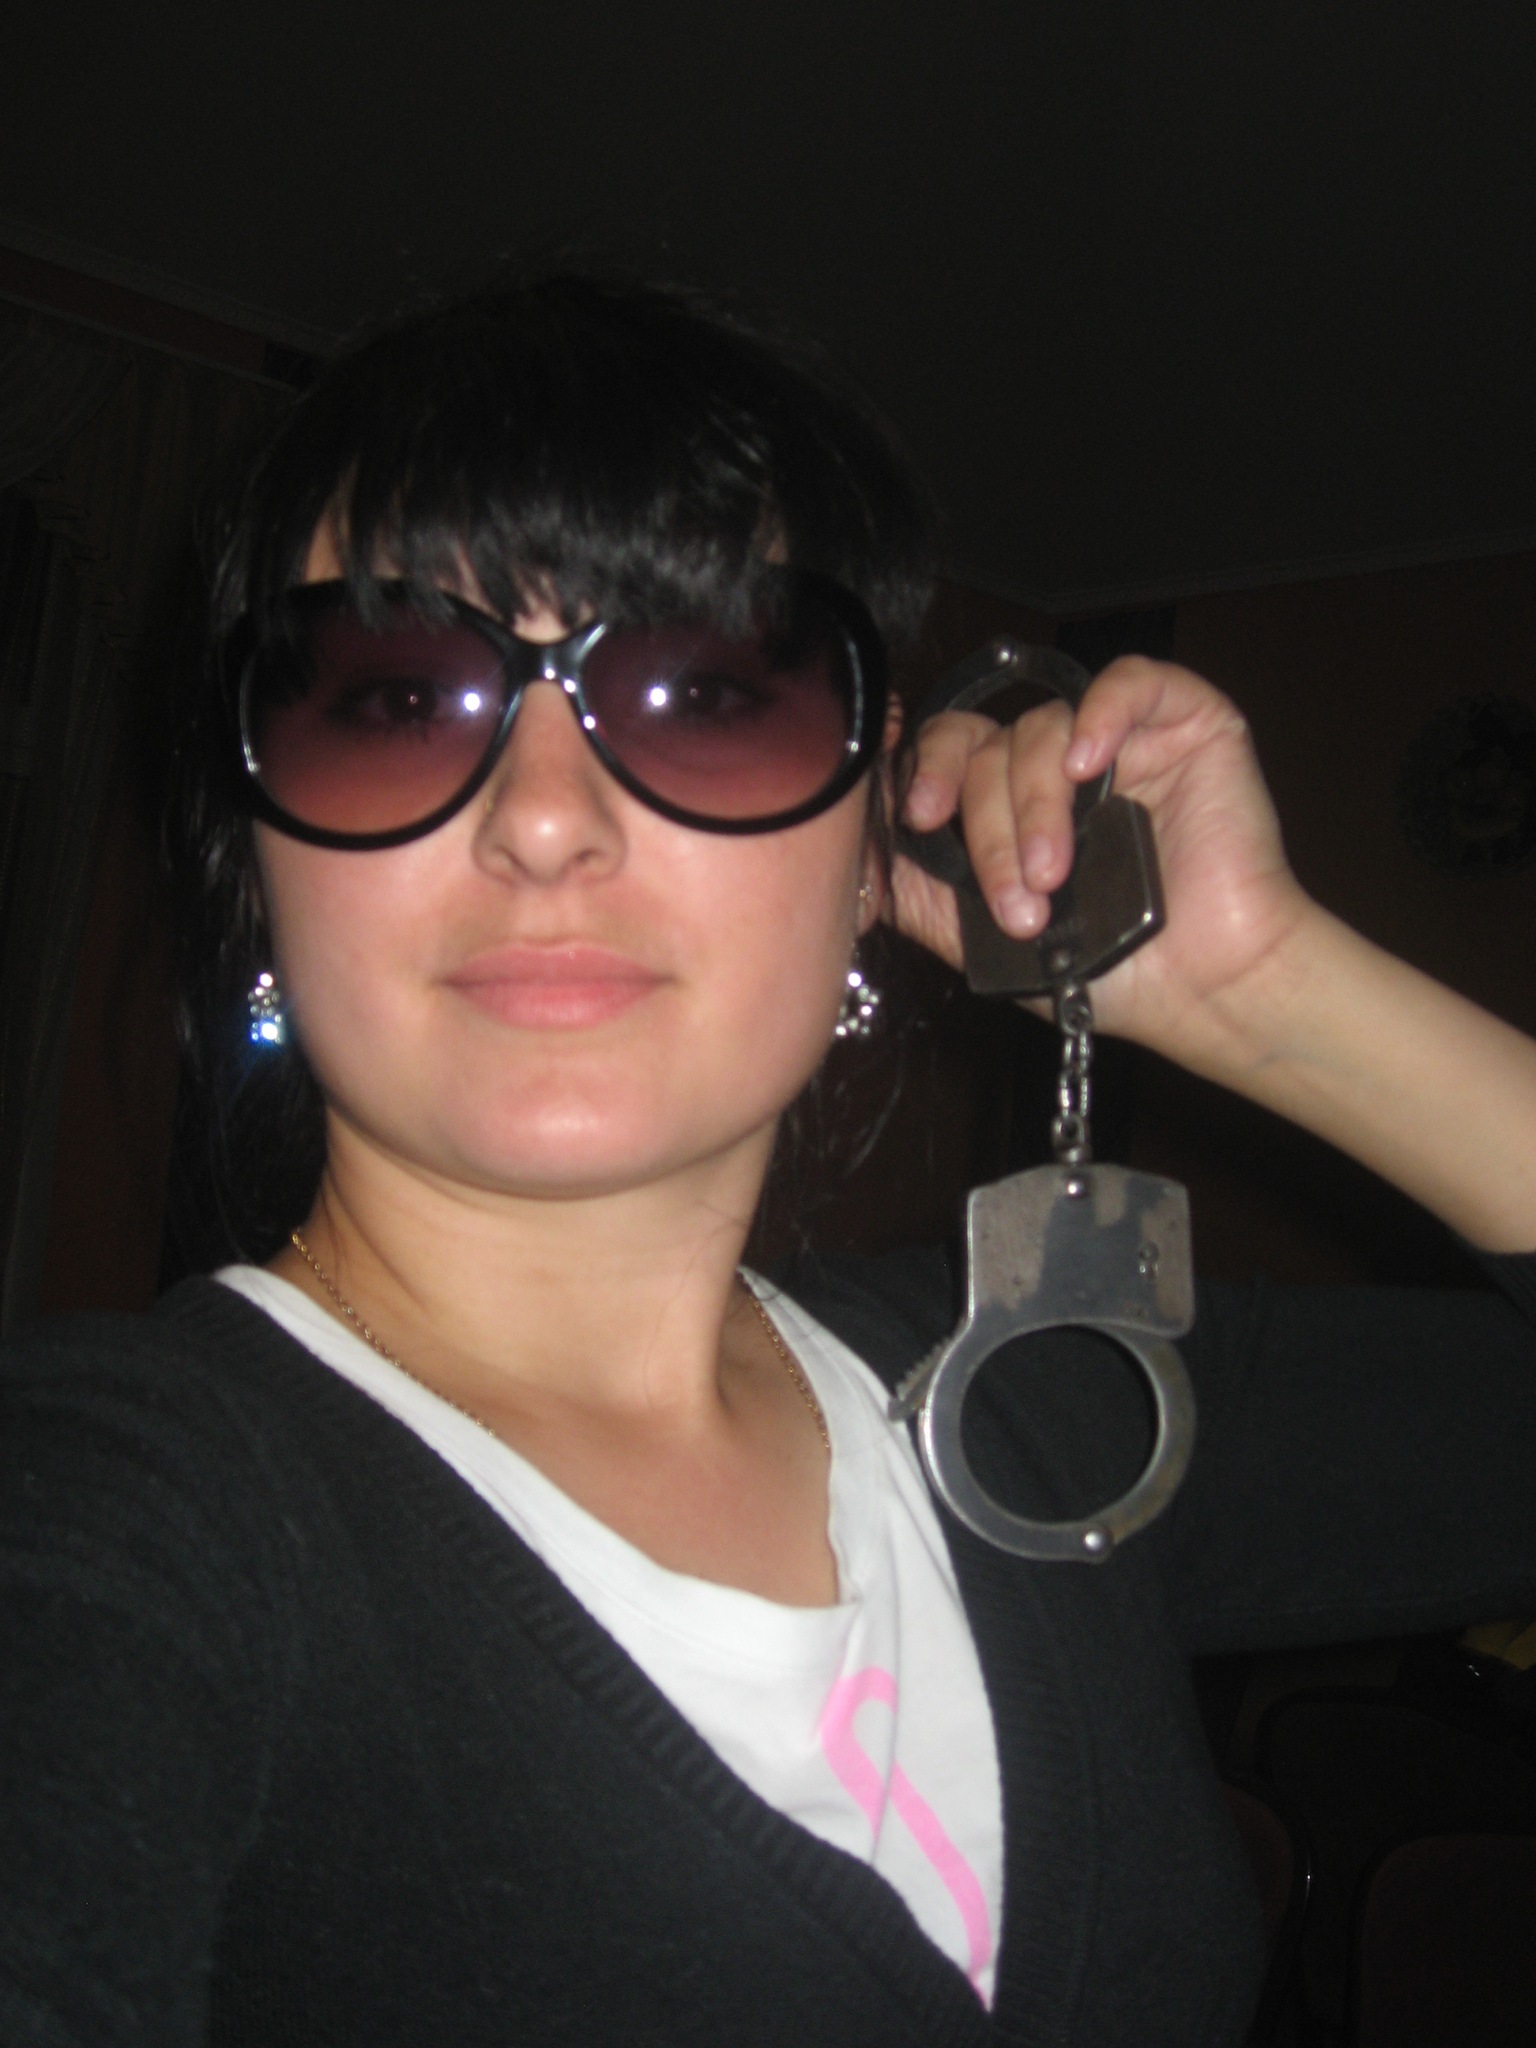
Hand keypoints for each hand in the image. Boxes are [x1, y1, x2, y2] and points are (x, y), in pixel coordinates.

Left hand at [886, 657, 1314, 1062]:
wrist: (1202, 989)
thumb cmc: (1105, 968)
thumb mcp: (982, 938)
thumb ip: (919, 890)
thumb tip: (852, 858)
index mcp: (1004, 804)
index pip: (944, 753)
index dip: (922, 773)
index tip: (919, 819)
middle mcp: (1054, 765)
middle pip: (984, 743)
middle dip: (983, 820)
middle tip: (1008, 892)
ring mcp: (1117, 740)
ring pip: (1041, 728)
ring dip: (1037, 809)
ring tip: (1054, 878)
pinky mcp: (1184, 723)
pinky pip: (1129, 682)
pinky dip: (1100, 715)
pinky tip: (1087, 767)